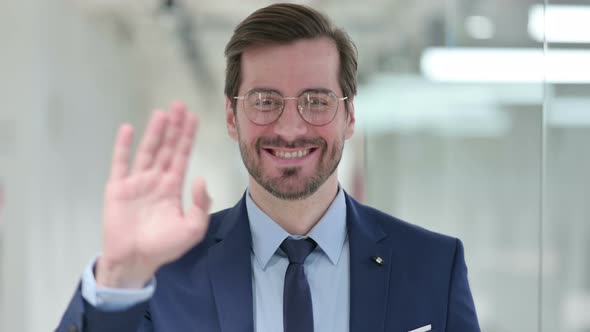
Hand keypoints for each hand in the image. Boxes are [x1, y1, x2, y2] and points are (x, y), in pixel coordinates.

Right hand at [96, 102, 210, 288]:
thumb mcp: (192, 229)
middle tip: (179, 105)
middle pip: (167, 148)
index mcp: (172, 187)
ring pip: (147, 150)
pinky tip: (127, 129)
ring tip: (162, 112)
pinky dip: (122, 146)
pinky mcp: (118, 188)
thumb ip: (201, 205)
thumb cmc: (164, 246)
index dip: (187, 137)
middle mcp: (156, 179)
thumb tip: (200, 178)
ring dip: (154, 132)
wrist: (134, 261)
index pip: (182, 156)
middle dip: (174, 127)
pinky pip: (120, 163)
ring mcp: (136, 182)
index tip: (193, 117)